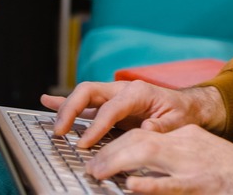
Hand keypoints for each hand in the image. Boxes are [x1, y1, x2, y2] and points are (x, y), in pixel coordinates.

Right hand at [40, 80, 224, 147]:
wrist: (187, 106)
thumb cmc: (181, 114)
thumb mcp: (177, 122)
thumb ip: (161, 126)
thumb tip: (147, 128)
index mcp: (137, 92)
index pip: (110, 108)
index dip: (95, 126)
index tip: (83, 143)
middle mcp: (122, 89)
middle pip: (88, 92)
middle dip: (71, 110)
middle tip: (60, 132)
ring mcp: (113, 95)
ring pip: (83, 95)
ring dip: (65, 108)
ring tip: (52, 124)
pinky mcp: (108, 104)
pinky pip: (84, 101)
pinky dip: (64, 102)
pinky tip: (46, 102)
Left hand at [87, 124, 232, 194]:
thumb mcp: (201, 157)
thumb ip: (173, 158)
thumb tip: (139, 172)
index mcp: (186, 137)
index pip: (142, 133)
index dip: (115, 143)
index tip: (96, 155)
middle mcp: (187, 145)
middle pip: (139, 140)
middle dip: (110, 152)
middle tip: (90, 168)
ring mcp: (193, 164)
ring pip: (148, 154)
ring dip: (117, 163)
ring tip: (97, 174)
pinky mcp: (201, 184)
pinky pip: (170, 184)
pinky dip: (149, 184)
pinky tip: (131, 187)